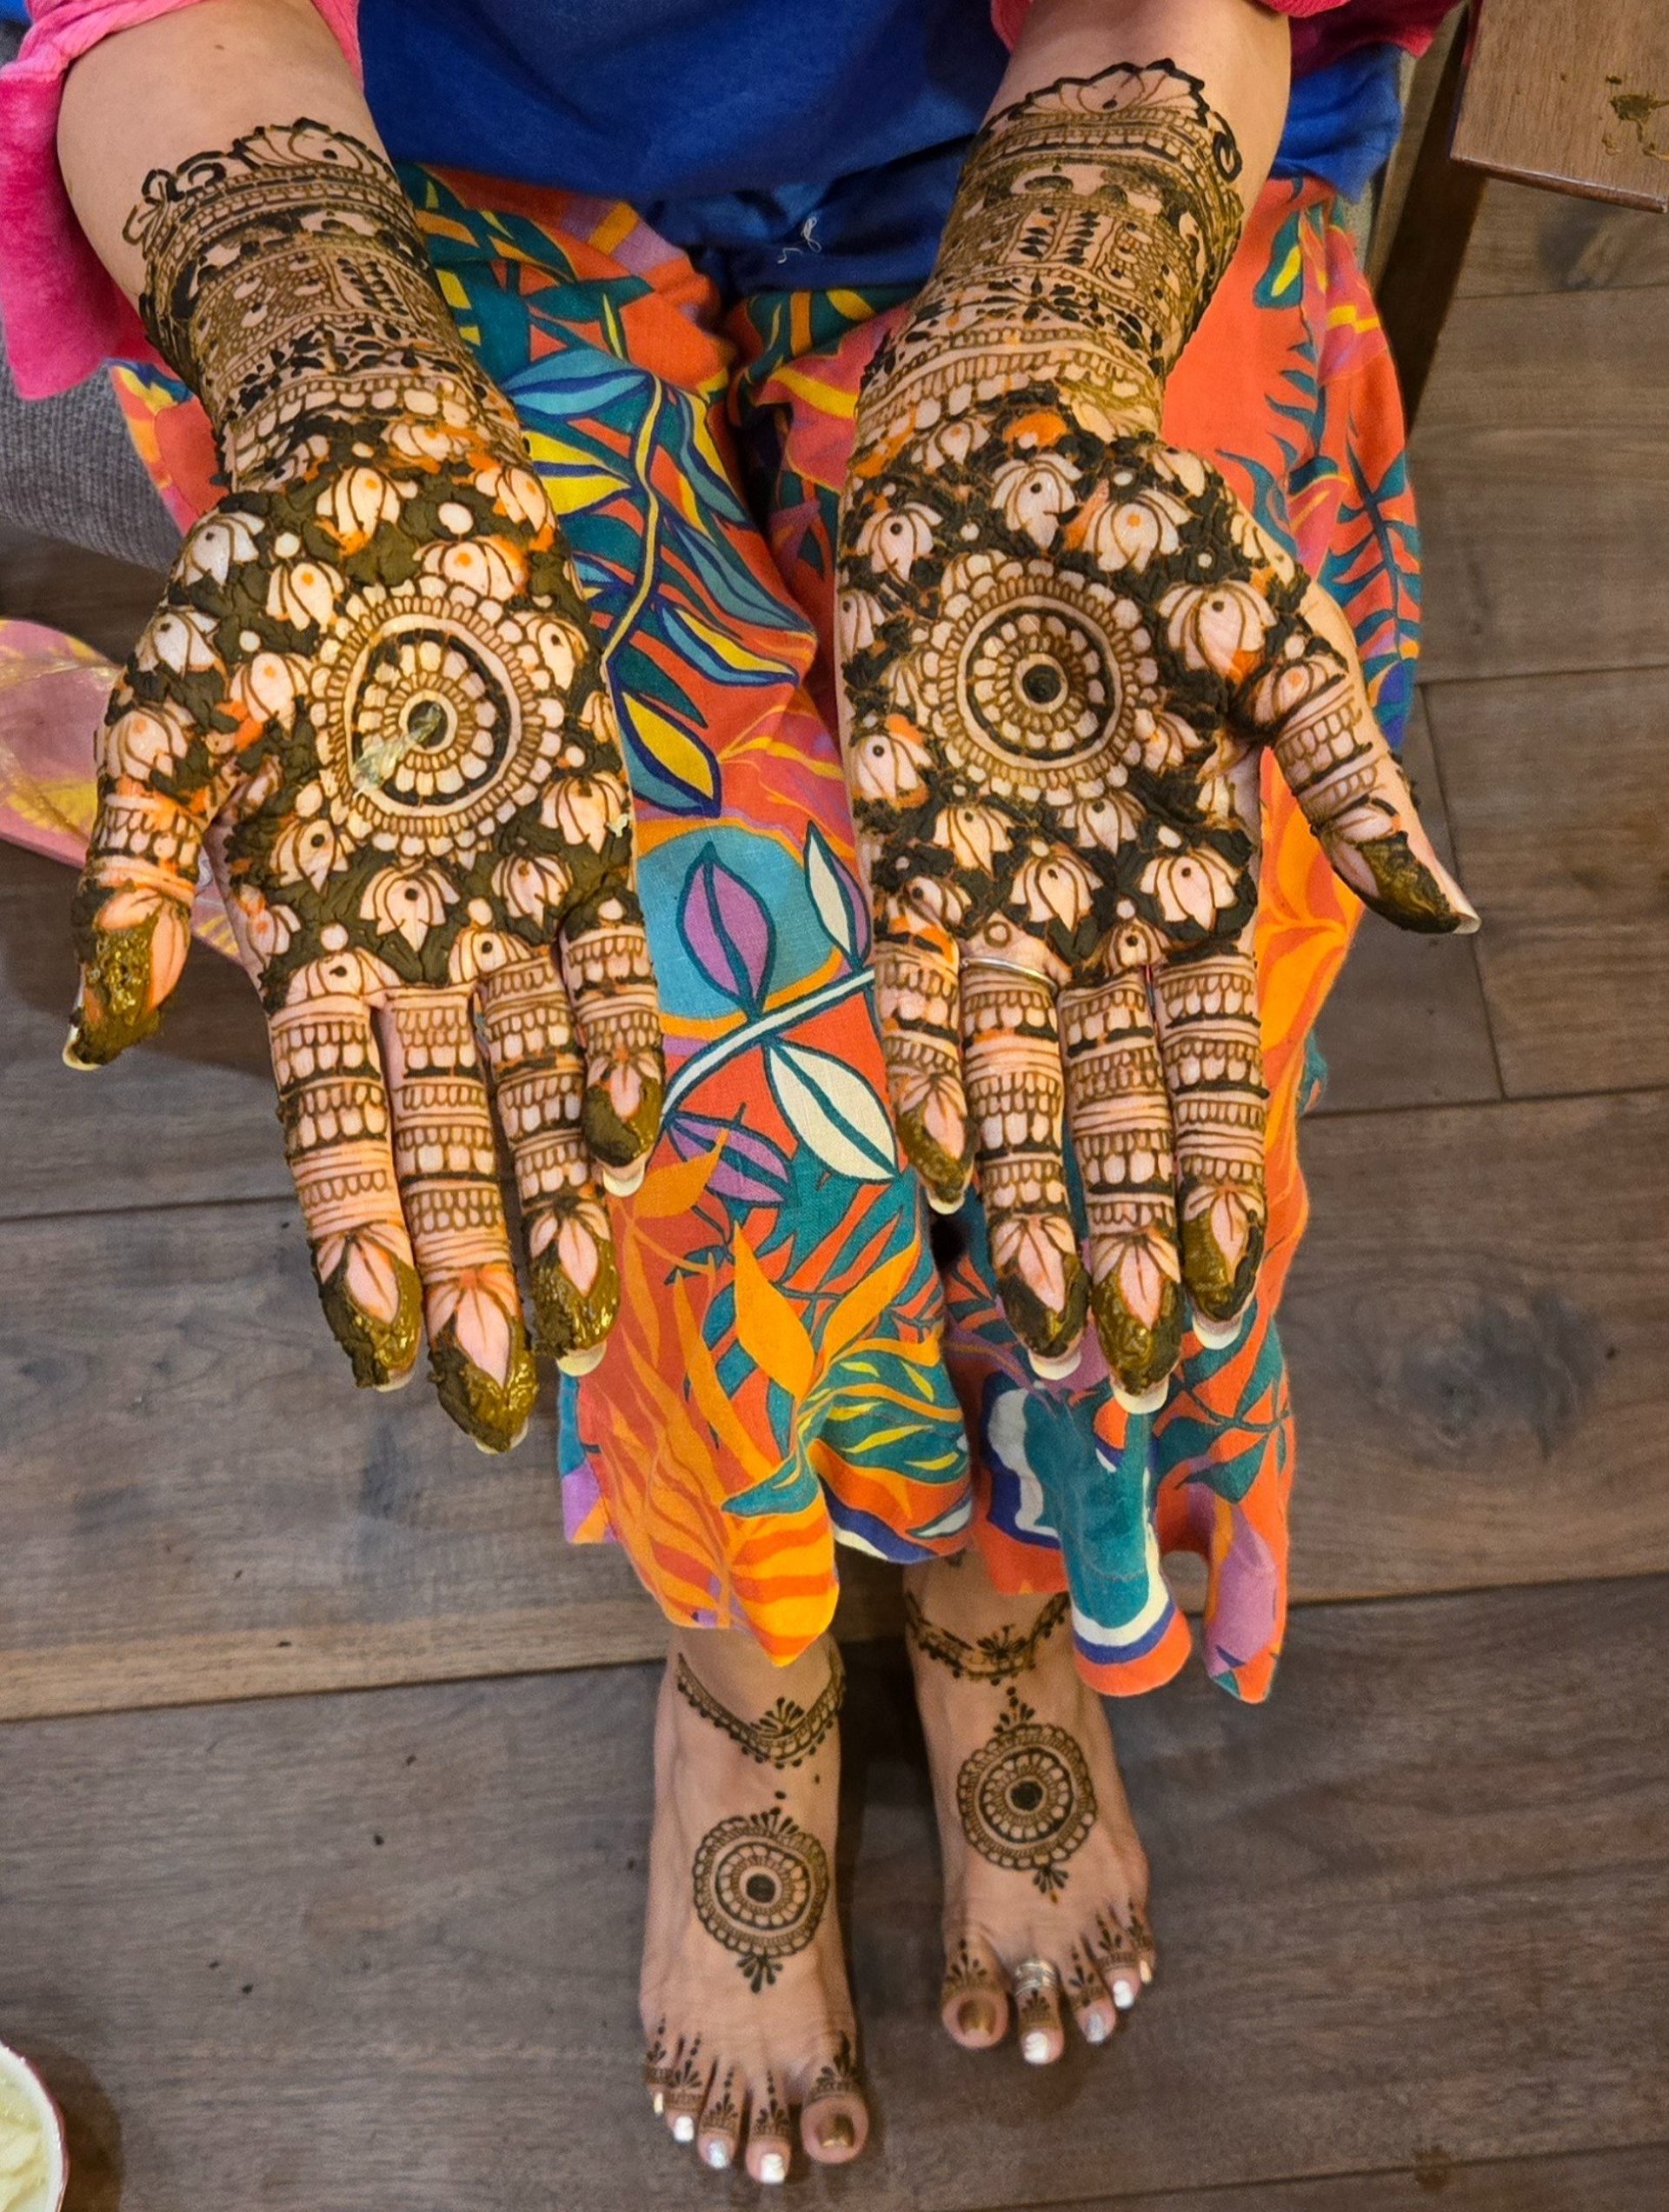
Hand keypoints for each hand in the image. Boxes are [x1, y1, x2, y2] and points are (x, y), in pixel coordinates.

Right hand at [68, 403, 662, 1451]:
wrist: (390, 479)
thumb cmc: (262, 600)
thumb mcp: (178, 730)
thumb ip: (147, 876)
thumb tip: (102, 1036)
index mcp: (307, 946)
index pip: (330, 1127)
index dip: (353, 1236)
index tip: (382, 1348)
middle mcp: (414, 960)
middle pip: (443, 1143)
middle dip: (468, 1264)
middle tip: (501, 1396)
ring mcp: (508, 916)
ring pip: (534, 1092)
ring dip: (556, 1203)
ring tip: (585, 1320)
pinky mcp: (592, 857)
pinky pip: (609, 980)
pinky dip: (617, 1057)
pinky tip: (628, 1146)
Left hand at [837, 64, 1474, 1409]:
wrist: (1009, 439)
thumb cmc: (1164, 537)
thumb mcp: (1285, 651)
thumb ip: (1348, 785)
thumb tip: (1447, 918)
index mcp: (1201, 894)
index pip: (1216, 1081)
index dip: (1217, 1198)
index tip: (1215, 1312)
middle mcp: (1098, 925)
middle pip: (1118, 1122)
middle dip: (1116, 1249)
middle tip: (1115, 1384)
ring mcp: (999, 898)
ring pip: (1020, 1087)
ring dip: (1028, 1206)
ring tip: (1035, 1330)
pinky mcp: (906, 851)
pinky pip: (919, 990)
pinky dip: (930, 1073)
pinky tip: (944, 1170)